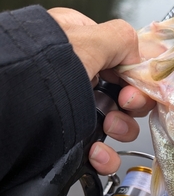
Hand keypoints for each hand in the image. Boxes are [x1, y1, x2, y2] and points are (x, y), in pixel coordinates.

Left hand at [47, 7, 154, 174]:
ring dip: (120, 130)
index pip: (122, 63)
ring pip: (116, 124)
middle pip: (124, 95)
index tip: (134, 88)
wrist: (7, 108)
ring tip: (109, 129)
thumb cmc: (40, 67)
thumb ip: (121, 39)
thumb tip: (138, 53)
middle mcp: (78, 77)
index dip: (135, 78)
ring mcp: (75, 109)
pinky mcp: (71, 139)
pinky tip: (97, 154)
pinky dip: (104, 156)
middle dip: (129, 106)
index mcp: (80, 46)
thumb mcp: (86, 39)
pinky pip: (100, 150)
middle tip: (124, 106)